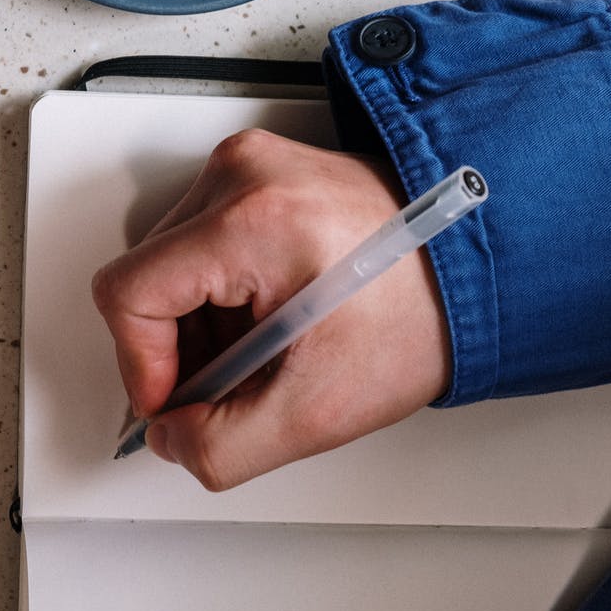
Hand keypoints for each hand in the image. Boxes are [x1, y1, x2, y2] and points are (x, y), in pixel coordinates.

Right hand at [90, 129, 452, 490]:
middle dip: (179, 348)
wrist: (482, 266)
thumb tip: (170, 438)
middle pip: (147, 279)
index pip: (127, 294)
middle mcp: (243, 174)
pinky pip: (201, 242)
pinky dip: (222, 293)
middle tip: (240, 382)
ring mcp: (251, 165)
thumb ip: (221, 445)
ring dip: (201, 322)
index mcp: (252, 219)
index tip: (177, 401)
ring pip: (170, 264)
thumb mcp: (317, 409)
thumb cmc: (421, 314)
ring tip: (267, 347)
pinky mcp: (261, 172)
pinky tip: (270, 317)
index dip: (141, 366)